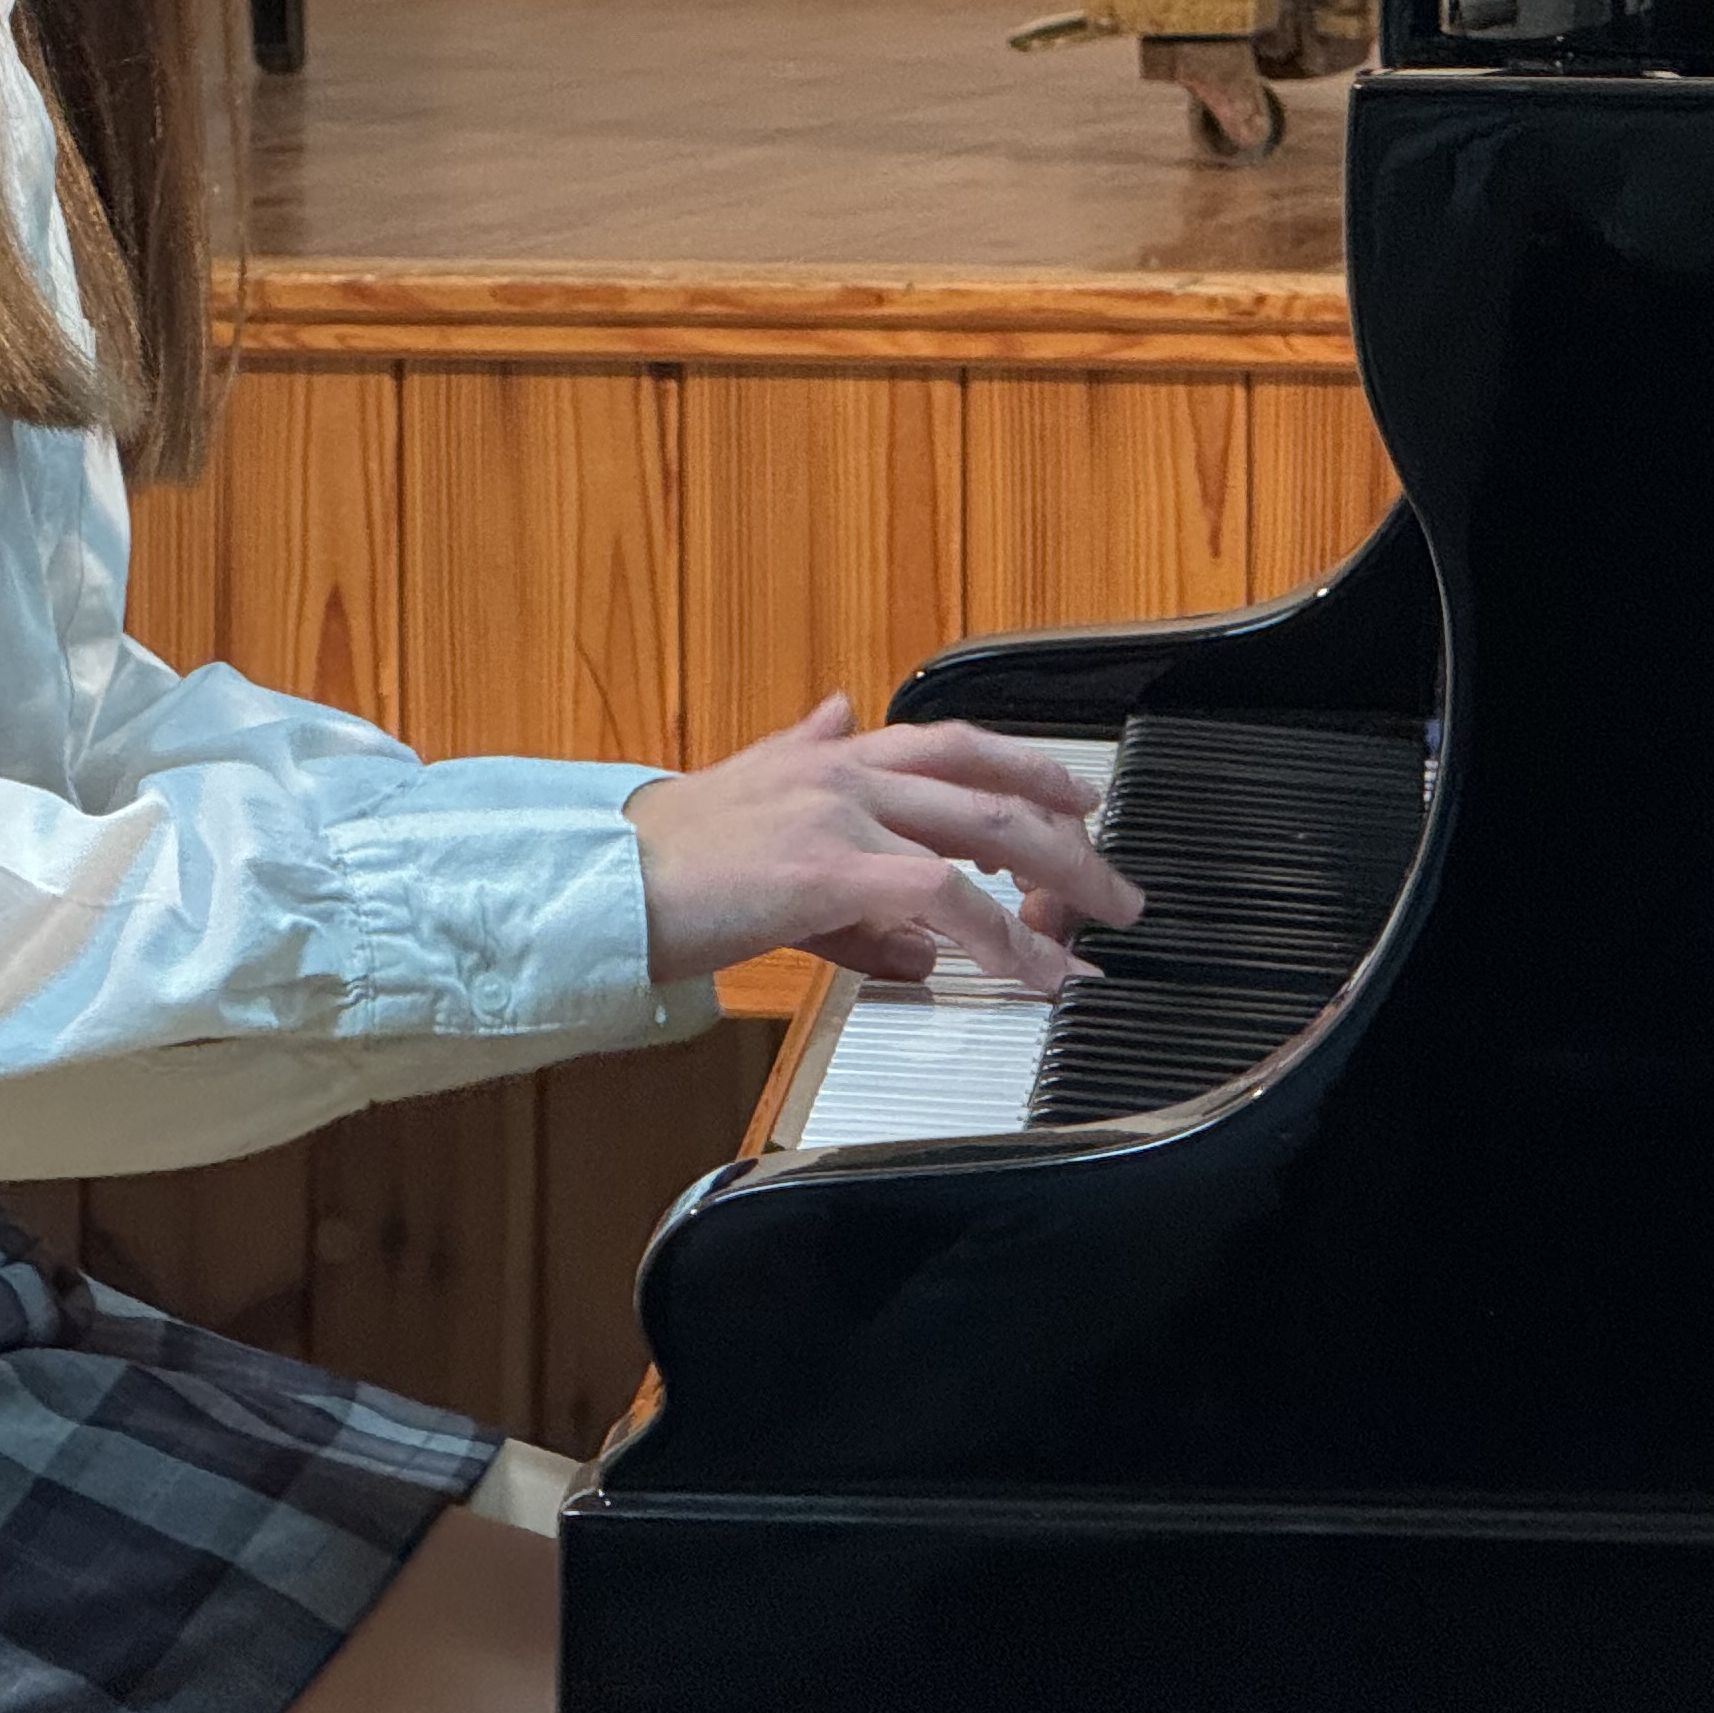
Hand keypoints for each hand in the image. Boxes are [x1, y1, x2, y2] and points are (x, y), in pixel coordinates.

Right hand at [621, 696, 1142, 991]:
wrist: (602, 880)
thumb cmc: (663, 860)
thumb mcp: (746, 805)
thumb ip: (808, 782)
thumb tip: (849, 754)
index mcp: (826, 755)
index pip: (949, 743)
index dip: (1022, 763)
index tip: (1072, 792)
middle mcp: (843, 769)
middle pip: (986, 779)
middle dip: (1064, 826)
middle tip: (1111, 876)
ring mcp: (840, 813)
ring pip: (983, 829)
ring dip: (1056, 879)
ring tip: (1096, 925)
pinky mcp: (831, 869)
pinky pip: (944, 898)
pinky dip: (1000, 936)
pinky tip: (1030, 968)